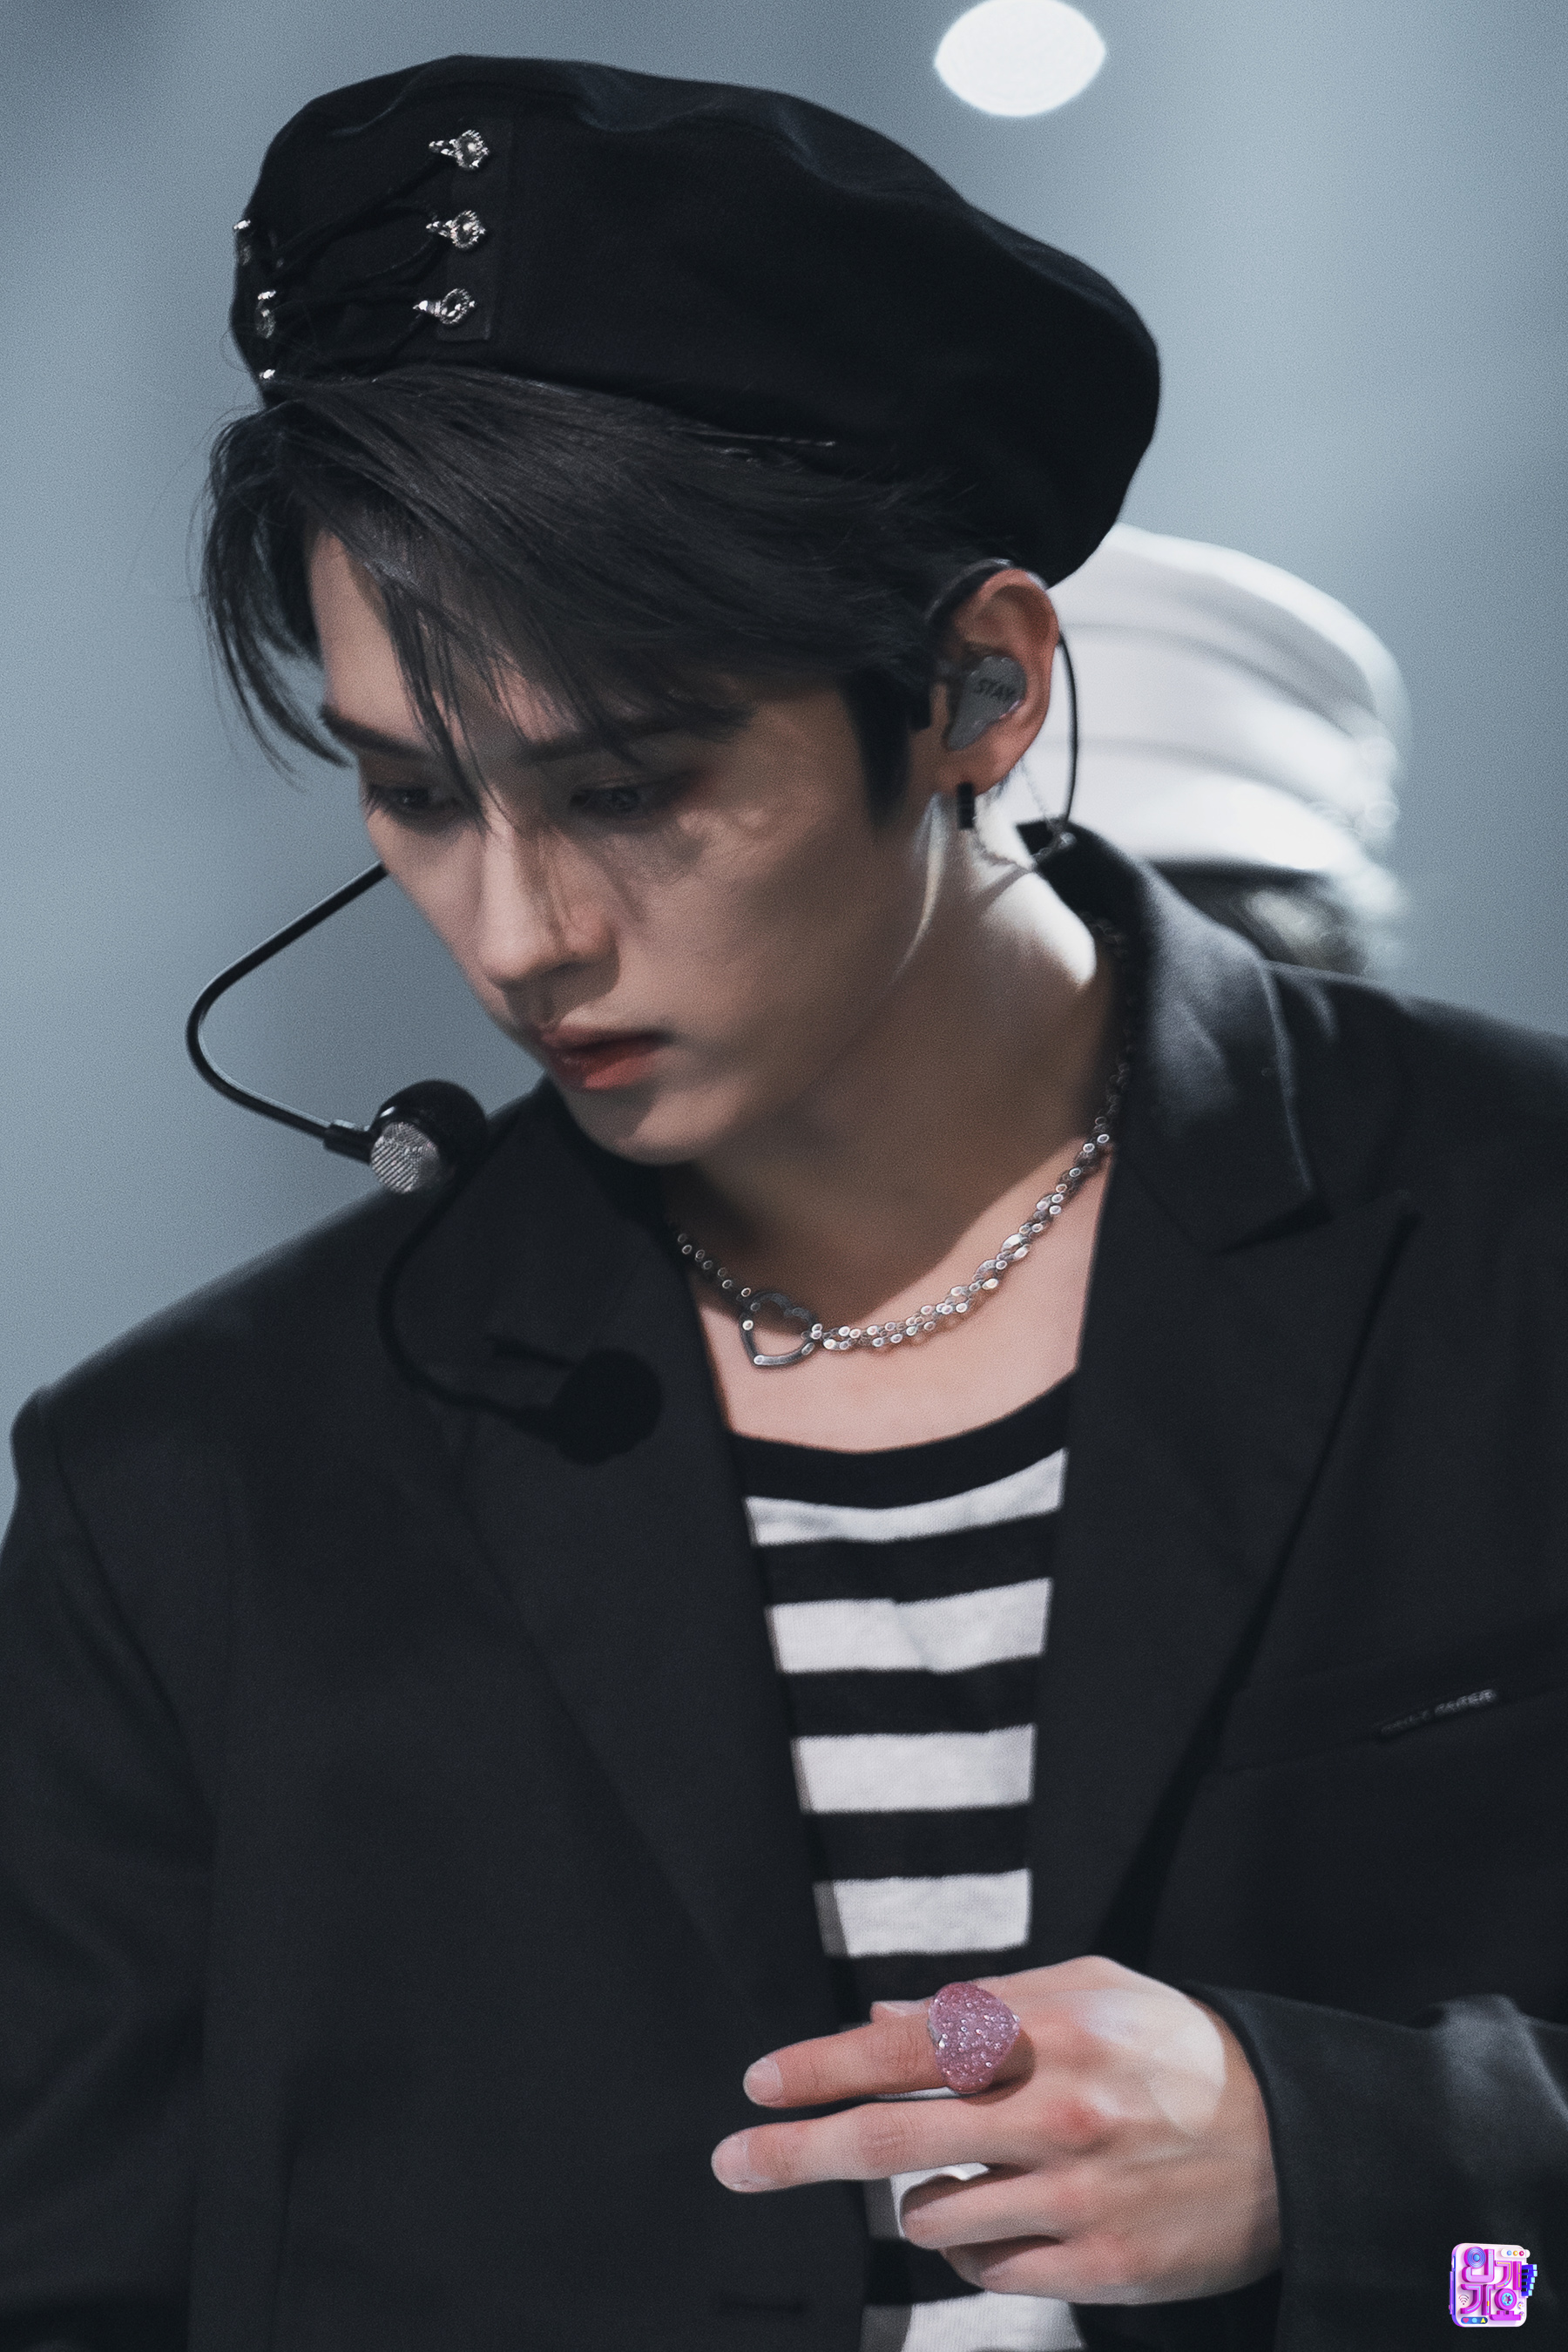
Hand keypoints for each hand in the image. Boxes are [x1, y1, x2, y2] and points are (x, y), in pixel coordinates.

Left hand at [711, 1956, 1279, 2305]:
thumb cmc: (1171, 2049)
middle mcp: (1054, 2112)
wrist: (1290, 2138)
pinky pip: (987, 2270)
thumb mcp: (1088, 1990)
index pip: (905, 2048)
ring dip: (918, 2200)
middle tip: (731, 2162)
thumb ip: (985, 2003)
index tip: (758, 2083)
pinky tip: (1012, 2214)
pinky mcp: (1097, 2267)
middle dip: (796, 2152)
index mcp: (1047, 2032)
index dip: (822, 2066)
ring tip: (973, 2172)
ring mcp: (1075, 2196)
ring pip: (931, 2217)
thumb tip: (884, 2016)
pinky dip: (974, 2245)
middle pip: (891, 2140)